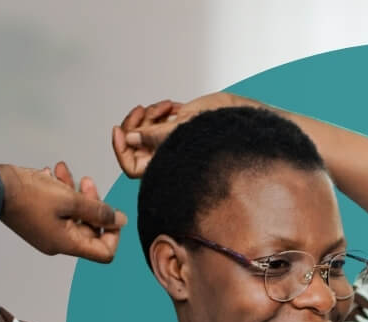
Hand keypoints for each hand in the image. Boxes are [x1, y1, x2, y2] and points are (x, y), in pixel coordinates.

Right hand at [0, 162, 126, 261]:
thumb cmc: (27, 195)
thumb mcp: (69, 200)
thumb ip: (98, 211)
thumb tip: (120, 220)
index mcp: (67, 244)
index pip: (104, 252)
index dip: (113, 233)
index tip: (110, 212)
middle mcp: (58, 242)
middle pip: (90, 229)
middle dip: (92, 203)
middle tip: (87, 182)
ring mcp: (47, 231)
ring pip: (73, 214)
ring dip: (75, 192)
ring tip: (65, 171)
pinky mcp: (37, 219)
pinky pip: (57, 208)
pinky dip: (59, 191)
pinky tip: (52, 174)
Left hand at [111, 93, 263, 177]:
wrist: (248, 125)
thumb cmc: (225, 133)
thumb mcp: (184, 130)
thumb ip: (153, 137)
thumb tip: (127, 140)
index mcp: (167, 168)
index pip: (131, 166)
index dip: (120, 149)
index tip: (119, 129)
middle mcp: (168, 161)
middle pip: (135, 146)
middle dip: (138, 124)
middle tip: (144, 110)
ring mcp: (173, 149)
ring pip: (146, 133)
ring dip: (151, 116)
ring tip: (167, 107)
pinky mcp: (180, 136)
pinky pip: (160, 126)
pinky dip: (161, 113)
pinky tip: (173, 106)